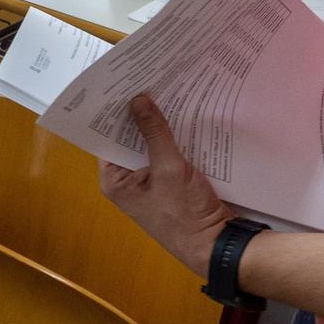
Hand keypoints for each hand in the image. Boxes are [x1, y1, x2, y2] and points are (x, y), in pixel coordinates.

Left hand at [98, 95, 232, 273]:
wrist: (217, 245)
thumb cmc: (185, 213)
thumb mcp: (169, 168)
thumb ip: (155, 132)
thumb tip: (139, 99)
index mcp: (115, 181)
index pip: (107, 138)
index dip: (113, 112)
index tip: (119, 83)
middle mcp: (128, 181)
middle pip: (129, 140)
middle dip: (139, 114)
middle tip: (145, 78)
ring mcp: (150, 182)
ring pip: (150, 145)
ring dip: (158, 124)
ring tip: (164, 88)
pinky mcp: (171, 182)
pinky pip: (167, 153)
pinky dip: (173, 137)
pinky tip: (182, 113)